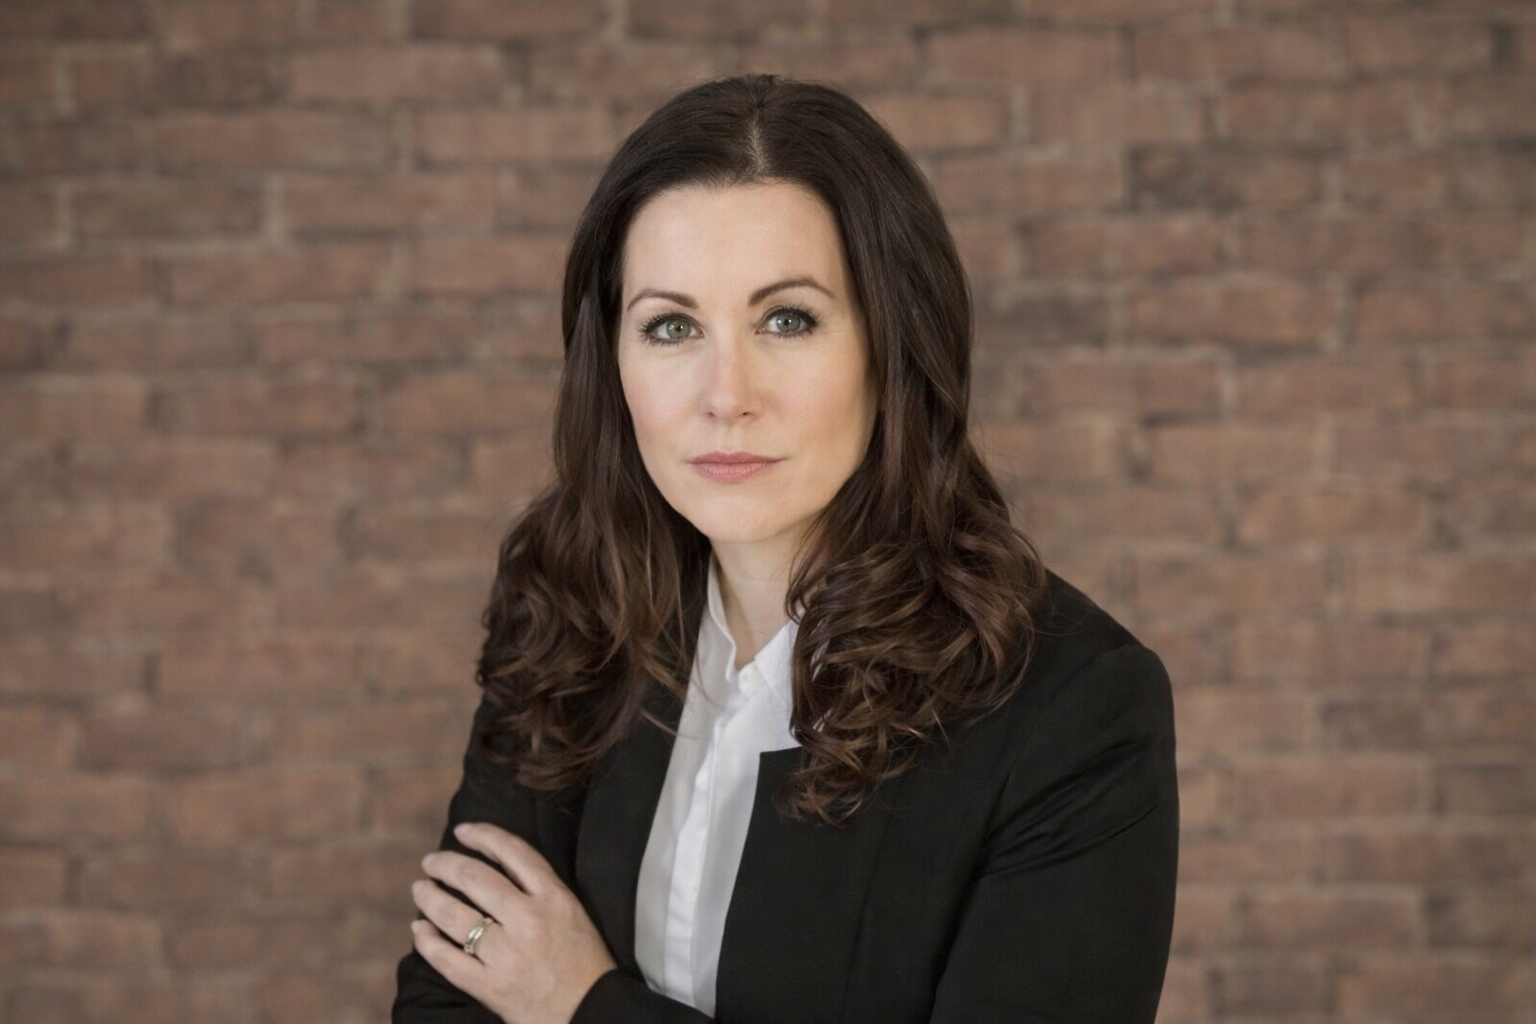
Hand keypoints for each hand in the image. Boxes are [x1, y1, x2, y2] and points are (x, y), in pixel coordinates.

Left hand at [410, 821, 618, 1023]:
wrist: (588, 1011)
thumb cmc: (582, 960)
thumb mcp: (571, 911)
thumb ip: (537, 887)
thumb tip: (492, 863)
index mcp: (554, 897)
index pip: (512, 852)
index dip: (482, 836)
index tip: (462, 831)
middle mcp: (528, 920)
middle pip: (475, 879)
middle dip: (445, 865)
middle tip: (430, 862)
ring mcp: (506, 955)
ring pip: (454, 916)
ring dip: (429, 898)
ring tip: (421, 890)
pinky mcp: (489, 986)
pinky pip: (447, 959)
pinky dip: (427, 942)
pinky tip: (419, 931)